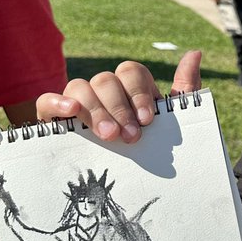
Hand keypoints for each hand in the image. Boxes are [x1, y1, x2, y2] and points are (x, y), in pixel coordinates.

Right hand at [36, 50, 202, 145]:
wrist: (130, 187)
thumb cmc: (153, 150)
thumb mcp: (174, 124)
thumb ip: (185, 90)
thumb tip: (195, 53)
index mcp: (130, 89)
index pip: (132, 72)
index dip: (139, 93)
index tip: (147, 120)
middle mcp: (103, 91)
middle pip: (106, 79)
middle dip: (120, 107)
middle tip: (130, 137)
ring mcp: (78, 102)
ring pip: (80, 86)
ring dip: (95, 109)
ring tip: (108, 136)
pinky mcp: (54, 119)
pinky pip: (47, 101)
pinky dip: (57, 102)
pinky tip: (71, 112)